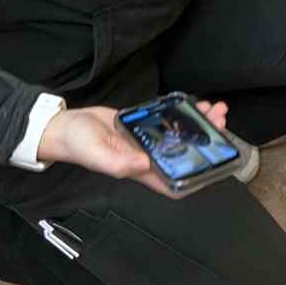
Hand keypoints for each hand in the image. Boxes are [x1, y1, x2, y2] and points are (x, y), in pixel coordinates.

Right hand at [37, 99, 227, 197]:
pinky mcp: (141, 125)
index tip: (217, 157)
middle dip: (205, 140)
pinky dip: (180, 112)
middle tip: (220, 121)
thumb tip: (146, 163)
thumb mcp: (98, 154)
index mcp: (141, 172)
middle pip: (183, 154)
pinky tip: (192, 103)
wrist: (65, 126)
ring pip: (179, 135)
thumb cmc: (79, 145)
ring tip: (213, 108)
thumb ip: (120, 162)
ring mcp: (145, 141)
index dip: (198, 175)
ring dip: (197, 123)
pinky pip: (166, 120)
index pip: (175, 181)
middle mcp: (147, 159)